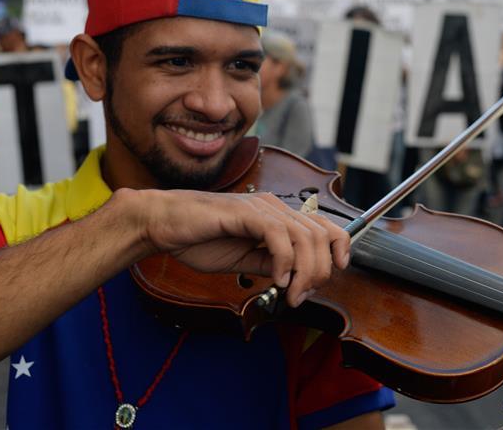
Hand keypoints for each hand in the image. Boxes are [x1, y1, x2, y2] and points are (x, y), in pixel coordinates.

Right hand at [116, 189, 350, 307]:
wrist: (164, 225)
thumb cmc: (198, 239)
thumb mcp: (243, 259)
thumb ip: (269, 264)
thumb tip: (294, 280)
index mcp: (276, 215)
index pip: (324, 226)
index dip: (339, 248)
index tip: (334, 274)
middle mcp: (274, 207)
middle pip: (320, 235)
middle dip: (319, 271)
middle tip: (300, 296)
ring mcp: (260, 207)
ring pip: (304, 236)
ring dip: (304, 272)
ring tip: (290, 293)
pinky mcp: (245, 213)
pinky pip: (279, 235)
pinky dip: (284, 261)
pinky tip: (276, 279)